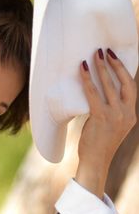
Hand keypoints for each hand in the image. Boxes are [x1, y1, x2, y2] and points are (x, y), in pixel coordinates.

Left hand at [76, 48, 136, 197]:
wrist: (96, 162)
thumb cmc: (97, 144)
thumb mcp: (109, 126)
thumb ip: (109, 112)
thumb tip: (97, 96)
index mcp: (131, 115)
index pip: (131, 89)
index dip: (124, 72)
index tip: (117, 58)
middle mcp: (127, 114)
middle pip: (125, 83)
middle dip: (115, 65)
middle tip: (106, 51)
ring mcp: (116, 116)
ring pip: (109, 86)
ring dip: (102, 69)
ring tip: (94, 55)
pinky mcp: (102, 118)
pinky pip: (93, 94)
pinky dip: (88, 80)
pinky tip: (83, 69)